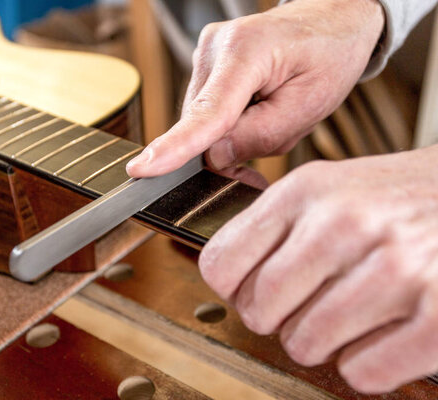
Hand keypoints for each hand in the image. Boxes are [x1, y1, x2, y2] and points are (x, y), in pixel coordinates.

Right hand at [126, 0, 383, 178]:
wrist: (332, 19)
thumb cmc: (329, 56)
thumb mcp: (308, 105)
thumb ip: (258, 136)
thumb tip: (212, 158)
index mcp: (248, 51)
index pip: (207, 112)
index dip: (175, 146)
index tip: (141, 170)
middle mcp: (215, 47)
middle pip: (201, 123)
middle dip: (228, 148)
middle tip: (267, 152)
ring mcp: (206, 53)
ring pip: (202, 121)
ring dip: (230, 134)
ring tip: (272, 116)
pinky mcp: (205, 64)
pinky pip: (206, 110)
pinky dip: (228, 123)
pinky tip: (257, 109)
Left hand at [199, 146, 437, 392]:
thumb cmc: (399, 198)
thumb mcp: (330, 186)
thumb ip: (277, 226)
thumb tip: (227, 278)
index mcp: (307, 190)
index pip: (221, 263)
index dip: (232, 290)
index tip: (251, 293)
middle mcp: (345, 224)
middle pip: (259, 311)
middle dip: (278, 320)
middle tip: (307, 308)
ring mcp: (395, 268)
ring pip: (305, 345)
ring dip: (323, 343)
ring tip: (349, 317)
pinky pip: (361, 372)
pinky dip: (367, 365)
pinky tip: (382, 335)